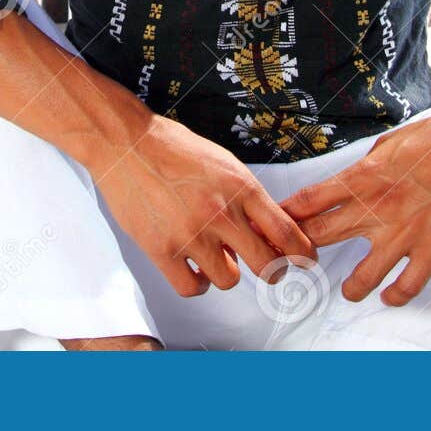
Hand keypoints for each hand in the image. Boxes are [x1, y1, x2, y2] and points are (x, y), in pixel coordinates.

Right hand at [86, 114, 317, 297]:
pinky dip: (197, 284)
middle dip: (272, 271)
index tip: (305, 260)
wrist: (126, 143)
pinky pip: (192, 287)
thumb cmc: (172, 148)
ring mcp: (191, 233)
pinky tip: (194, 271)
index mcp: (241, 186)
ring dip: (226, 272)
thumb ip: (245, 197)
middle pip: (267, 264)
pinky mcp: (161, 249)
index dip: (302, 253)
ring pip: (229, 279)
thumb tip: (263, 231)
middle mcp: (220, 212)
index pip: (286, 232)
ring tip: (214, 257)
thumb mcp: (222, 163)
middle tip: (268, 269)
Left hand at [278, 109, 430, 305]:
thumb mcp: (386, 146)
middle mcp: (377, 208)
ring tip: (348, 290)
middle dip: (302, 251)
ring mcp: (404, 233)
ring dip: (349, 287)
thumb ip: (363, 171)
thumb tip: (345, 185)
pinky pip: (407, 285)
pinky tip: (390, 296)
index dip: (286, 217)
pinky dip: (395, 296)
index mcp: (362, 178)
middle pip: (321, 236)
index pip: (308, 202)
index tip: (276, 226)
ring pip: (361, 277)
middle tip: (299, 261)